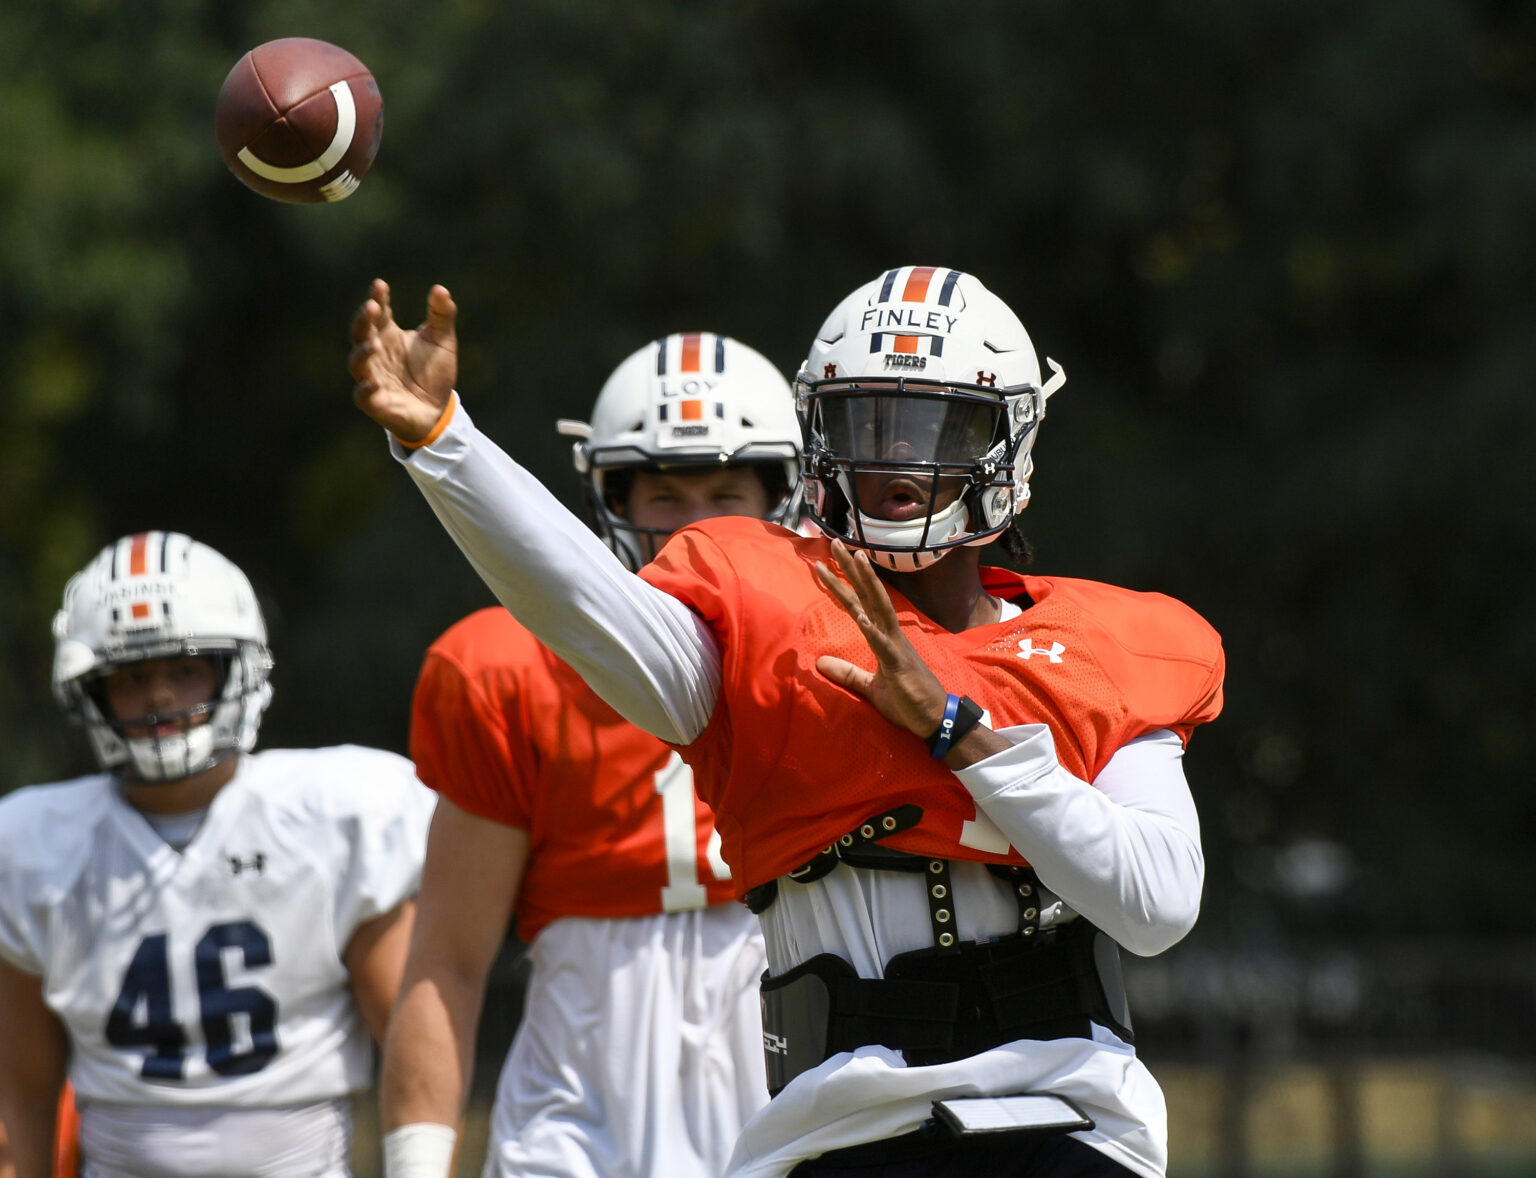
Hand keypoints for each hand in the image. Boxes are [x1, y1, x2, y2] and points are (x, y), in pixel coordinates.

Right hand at [349, 279, 457, 442]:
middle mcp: (376, 353)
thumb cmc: (433, 373)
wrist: (437, 410)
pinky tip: (373, 383)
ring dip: (362, 352)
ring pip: (357, 363)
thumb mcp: (443, 341)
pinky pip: (363, 395)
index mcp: (388, 334)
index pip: (378, 313)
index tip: (380, 285)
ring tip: (374, 344)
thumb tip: (441, 289)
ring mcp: (373, 377)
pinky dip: (365, 389)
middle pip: (361, 332)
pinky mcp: (375, 402)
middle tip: (371, 307)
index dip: (377, 298)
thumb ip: (442, 315)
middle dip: (363, 320)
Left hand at [813, 540, 948, 740]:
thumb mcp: (871, 688)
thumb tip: (820, 663)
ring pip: (879, 608)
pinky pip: (884, 645)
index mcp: (884, 638)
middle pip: (869, 596)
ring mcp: (897, 647)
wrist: (936, 721)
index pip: (859, 605)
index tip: (826, 564)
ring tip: (854, 559)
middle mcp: (891, 635)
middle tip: (835, 542)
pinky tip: (861, 617)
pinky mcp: (900, 665)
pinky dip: (872, 630)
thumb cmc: (908, 703)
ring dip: (866, 583)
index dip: (843, 584)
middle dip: (852, 569)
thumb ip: (847, 674)